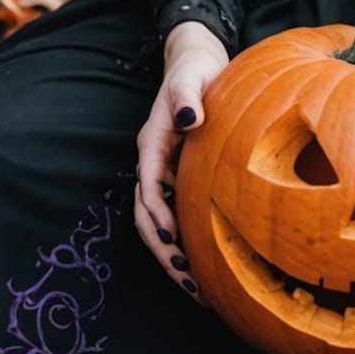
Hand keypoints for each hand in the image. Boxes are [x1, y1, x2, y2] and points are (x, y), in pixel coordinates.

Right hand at [134, 19, 229, 303]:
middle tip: (189, 284)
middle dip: (163, 251)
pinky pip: (176, 217)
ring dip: (172, 256)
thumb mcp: (191, 77)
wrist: (198, 63)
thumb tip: (191, 118)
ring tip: (197, 290)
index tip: (174, 238)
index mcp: (152, 144)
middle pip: (147, 217)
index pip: (147, 188)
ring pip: (158, 224)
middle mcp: (154, 164)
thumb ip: (187, 95)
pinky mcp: (180, 179)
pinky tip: (207, 266)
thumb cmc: (195, 69)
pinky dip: (185, 243)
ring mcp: (165, 174)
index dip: (157, 215)